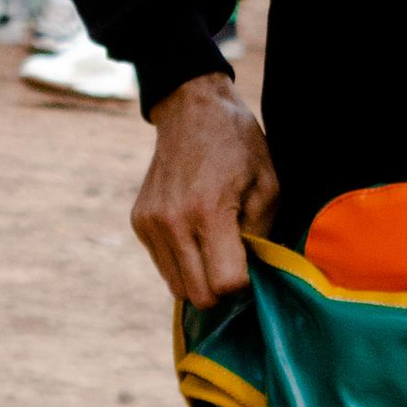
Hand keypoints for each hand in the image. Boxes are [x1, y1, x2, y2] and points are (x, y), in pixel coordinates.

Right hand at [131, 74, 278, 304]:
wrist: (191, 111)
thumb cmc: (239, 146)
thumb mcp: (268, 186)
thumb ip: (261, 236)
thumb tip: (251, 277)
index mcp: (208, 211)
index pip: (225, 284)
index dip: (245, 283)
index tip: (251, 261)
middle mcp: (172, 222)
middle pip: (199, 296)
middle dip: (222, 288)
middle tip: (234, 258)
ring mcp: (150, 224)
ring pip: (178, 289)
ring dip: (200, 278)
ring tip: (214, 245)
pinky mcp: (139, 223)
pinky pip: (164, 267)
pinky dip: (182, 262)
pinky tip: (194, 233)